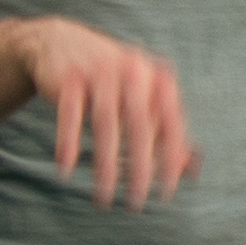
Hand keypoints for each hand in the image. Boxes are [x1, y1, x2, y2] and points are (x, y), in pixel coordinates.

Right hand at [18, 19, 197, 207]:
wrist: (60, 42)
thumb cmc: (111, 80)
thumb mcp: (141, 94)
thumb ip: (162, 127)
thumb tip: (185, 169)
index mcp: (157, 77)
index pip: (171, 123)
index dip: (171, 158)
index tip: (167, 190)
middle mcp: (132, 71)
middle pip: (139, 126)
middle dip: (138, 167)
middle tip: (136, 201)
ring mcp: (99, 73)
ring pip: (105, 125)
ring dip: (104, 165)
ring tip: (103, 195)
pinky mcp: (68, 79)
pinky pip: (69, 117)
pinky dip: (68, 144)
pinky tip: (66, 170)